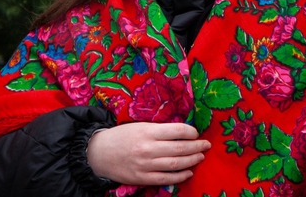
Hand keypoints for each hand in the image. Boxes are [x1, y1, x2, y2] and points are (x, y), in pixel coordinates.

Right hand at [86, 122, 209, 185]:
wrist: (99, 153)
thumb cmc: (121, 136)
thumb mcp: (138, 126)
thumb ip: (158, 129)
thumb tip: (181, 131)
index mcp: (147, 131)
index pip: (176, 130)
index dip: (191, 132)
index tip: (197, 133)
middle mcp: (148, 148)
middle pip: (180, 148)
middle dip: (197, 146)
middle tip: (206, 145)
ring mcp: (145, 165)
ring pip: (175, 164)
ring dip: (192, 160)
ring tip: (200, 156)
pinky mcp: (142, 178)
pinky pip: (166, 178)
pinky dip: (180, 176)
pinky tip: (188, 172)